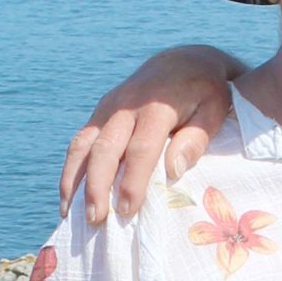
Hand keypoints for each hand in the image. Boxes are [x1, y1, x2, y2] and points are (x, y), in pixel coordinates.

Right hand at [60, 47, 236, 223]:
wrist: (183, 61)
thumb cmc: (205, 93)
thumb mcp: (213, 110)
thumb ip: (196, 139)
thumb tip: (174, 170)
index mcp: (157, 106)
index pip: (141, 148)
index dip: (132, 180)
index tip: (128, 209)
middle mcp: (126, 106)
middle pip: (105, 148)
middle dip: (97, 186)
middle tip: (96, 219)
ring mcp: (108, 108)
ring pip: (83, 145)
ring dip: (74, 180)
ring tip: (69, 215)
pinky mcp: (99, 114)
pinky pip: (79, 143)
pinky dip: (71, 171)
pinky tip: (68, 198)